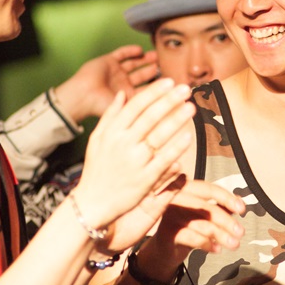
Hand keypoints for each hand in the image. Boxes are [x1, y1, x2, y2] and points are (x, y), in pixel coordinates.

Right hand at [55, 45, 158, 121]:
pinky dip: (131, 51)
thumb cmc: (101, 106)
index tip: (172, 82)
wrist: (83, 97)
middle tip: (166, 65)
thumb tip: (166, 108)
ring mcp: (115, 72)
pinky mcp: (108, 61)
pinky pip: (121, 53)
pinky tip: (140, 50)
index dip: (159, 87)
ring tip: (156, 55)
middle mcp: (122, 84)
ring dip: (145, 59)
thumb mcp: (127, 109)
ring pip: (134, 63)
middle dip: (153, 70)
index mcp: (128, 97)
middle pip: (142, 75)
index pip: (147, 90)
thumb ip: (145, 107)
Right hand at [71, 78, 193, 229]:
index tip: (169, 82)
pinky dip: (176, 147)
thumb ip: (110, 115)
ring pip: (159, 135)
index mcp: (112, 132)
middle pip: (149, 117)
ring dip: (176, 119)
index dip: (154, 92)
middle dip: (169, 100)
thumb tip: (122, 93)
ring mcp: (134, 161)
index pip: (135, 106)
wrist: (93, 202)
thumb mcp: (97, 139)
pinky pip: (163, 160)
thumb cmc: (97, 168)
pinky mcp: (145, 178)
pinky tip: (188, 136)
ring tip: (191, 107)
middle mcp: (123, 144)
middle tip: (186, 89)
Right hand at [125, 179, 244, 278]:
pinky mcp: (167, 233)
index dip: (227, 198)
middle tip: (240, 232)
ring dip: (222, 236)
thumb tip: (239, 202)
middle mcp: (174, 198)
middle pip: (206, 208)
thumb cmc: (185, 226)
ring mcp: (169, 215)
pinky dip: (208, 244)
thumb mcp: (202, 213)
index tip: (241, 209)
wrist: (163, 248)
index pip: (209, 189)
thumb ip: (219, 205)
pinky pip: (193, 238)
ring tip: (234, 244)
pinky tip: (217, 249)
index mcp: (184, 188)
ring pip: (202, 225)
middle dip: (227, 221)